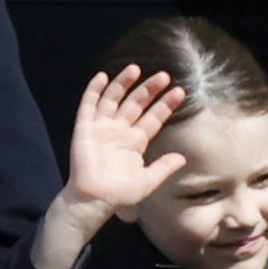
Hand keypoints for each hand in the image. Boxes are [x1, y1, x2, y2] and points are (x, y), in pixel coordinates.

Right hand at [61, 67, 183, 221]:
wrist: (94, 199)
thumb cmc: (120, 194)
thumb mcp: (148, 181)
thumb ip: (164, 167)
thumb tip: (183, 158)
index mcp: (135, 142)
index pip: (153, 118)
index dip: (165, 105)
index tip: (180, 92)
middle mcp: (120, 131)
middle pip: (136, 104)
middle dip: (149, 90)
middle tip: (164, 76)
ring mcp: (102, 127)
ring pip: (114, 99)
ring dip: (124, 84)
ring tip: (136, 69)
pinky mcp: (85, 128)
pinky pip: (89, 105)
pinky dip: (94, 90)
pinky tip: (103, 77)